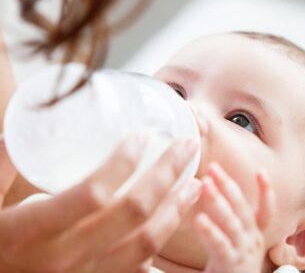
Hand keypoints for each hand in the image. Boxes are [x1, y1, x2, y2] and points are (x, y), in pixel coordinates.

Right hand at [0, 136, 200, 272]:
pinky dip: (161, 240)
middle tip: (187, 147)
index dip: (122, 164)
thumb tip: (18, 135)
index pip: (93, 194)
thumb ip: (2, 169)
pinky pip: (138, 265)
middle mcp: (65, 257)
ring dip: (176, 209)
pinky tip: (174, 218)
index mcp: (33, 231)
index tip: (141, 137)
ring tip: (194, 183)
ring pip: (146, 243)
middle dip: (166, 175)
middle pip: (132, 213)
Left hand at [195, 163, 275, 272]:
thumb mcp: (230, 247)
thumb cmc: (228, 272)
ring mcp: (243, 253)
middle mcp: (252, 242)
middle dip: (228, 185)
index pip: (265, 211)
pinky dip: (211, 231)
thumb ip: (222, 224)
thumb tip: (201, 194)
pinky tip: (199, 219)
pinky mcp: (230, 265)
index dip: (265, 191)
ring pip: (232, 222)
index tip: (261, 170)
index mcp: (253, 237)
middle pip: (243, 208)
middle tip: (213, 167)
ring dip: (218, 200)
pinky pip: (221, 245)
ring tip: (204, 184)